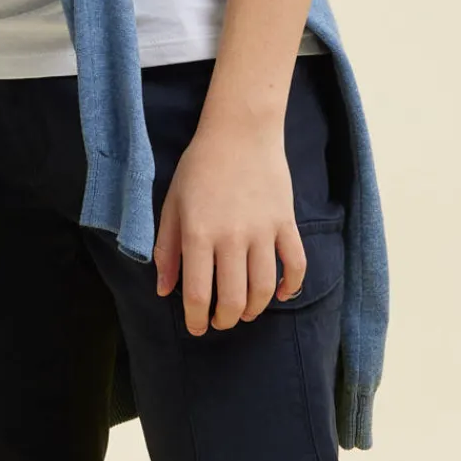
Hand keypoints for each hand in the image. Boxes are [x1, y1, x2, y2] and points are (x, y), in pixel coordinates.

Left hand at [153, 119, 306, 335]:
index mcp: (199, 234)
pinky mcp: (286, 223)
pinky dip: (290, 285)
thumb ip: (167, 250)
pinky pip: (296, 264)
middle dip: (225, 319)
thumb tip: (164, 291)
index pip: (198, 293)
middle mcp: (232, 237)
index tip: (196, 327)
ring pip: (264, 288)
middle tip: (220, 320)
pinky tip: (280, 294)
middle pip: (234, 298)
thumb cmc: (199, 168)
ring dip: (254, 309)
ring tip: (245, 312)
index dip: (196, 318)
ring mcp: (263, 231)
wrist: (240, 132)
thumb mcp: (172, 205)